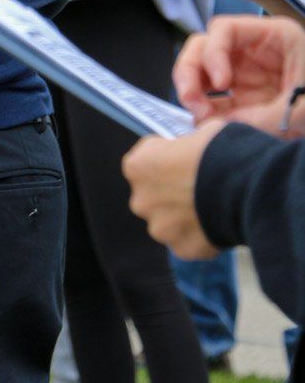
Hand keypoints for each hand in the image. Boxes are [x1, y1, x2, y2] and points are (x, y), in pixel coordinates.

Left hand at [122, 122, 224, 258]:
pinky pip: (189, 242)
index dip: (165, 161)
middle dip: (169, 194)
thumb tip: (196, 149)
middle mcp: (141, 199)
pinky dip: (201, 237)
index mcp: (138, 165)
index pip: (144, 162)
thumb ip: (188, 145)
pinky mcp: (182, 249)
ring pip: (168, 224)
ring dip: (183, 219)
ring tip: (211, 210)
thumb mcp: (201, 133)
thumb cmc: (220, 150)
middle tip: (197, 189)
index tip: (183, 162)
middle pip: (152, 197)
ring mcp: (160, 228)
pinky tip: (219, 225)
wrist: (245, 187)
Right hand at [175, 15, 304, 136]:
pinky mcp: (244, 101)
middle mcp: (254, 52)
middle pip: (205, 47)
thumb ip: (263, 116)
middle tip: (193, 100)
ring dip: (193, 92)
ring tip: (199, 116)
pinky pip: (213, 101)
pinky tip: (208, 127)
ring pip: (201, 72)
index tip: (221, 82)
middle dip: (192, 71)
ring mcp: (247, 77)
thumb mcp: (303, 108)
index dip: (214, 53)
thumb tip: (219, 128)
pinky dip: (204, 112)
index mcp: (275, 38)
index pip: (225, 29)